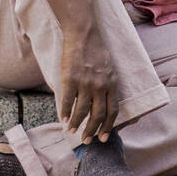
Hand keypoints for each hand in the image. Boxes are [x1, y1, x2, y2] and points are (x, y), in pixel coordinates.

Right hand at [58, 24, 119, 143]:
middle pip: (98, 115)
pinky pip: (67, 101)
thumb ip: (107, 86)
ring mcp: (85, 83)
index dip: (108, 126)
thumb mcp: (109, 69)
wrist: (84, 34)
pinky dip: (64, 113)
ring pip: (81, 111)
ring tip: (71, 131)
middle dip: (92, 130)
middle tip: (86, 141)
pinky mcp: (70, 79)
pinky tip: (63, 120)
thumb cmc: (97, 51)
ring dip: (76, 124)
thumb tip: (103, 103)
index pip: (112, 111)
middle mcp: (101, 86)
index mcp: (112, 84)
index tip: (103, 138)